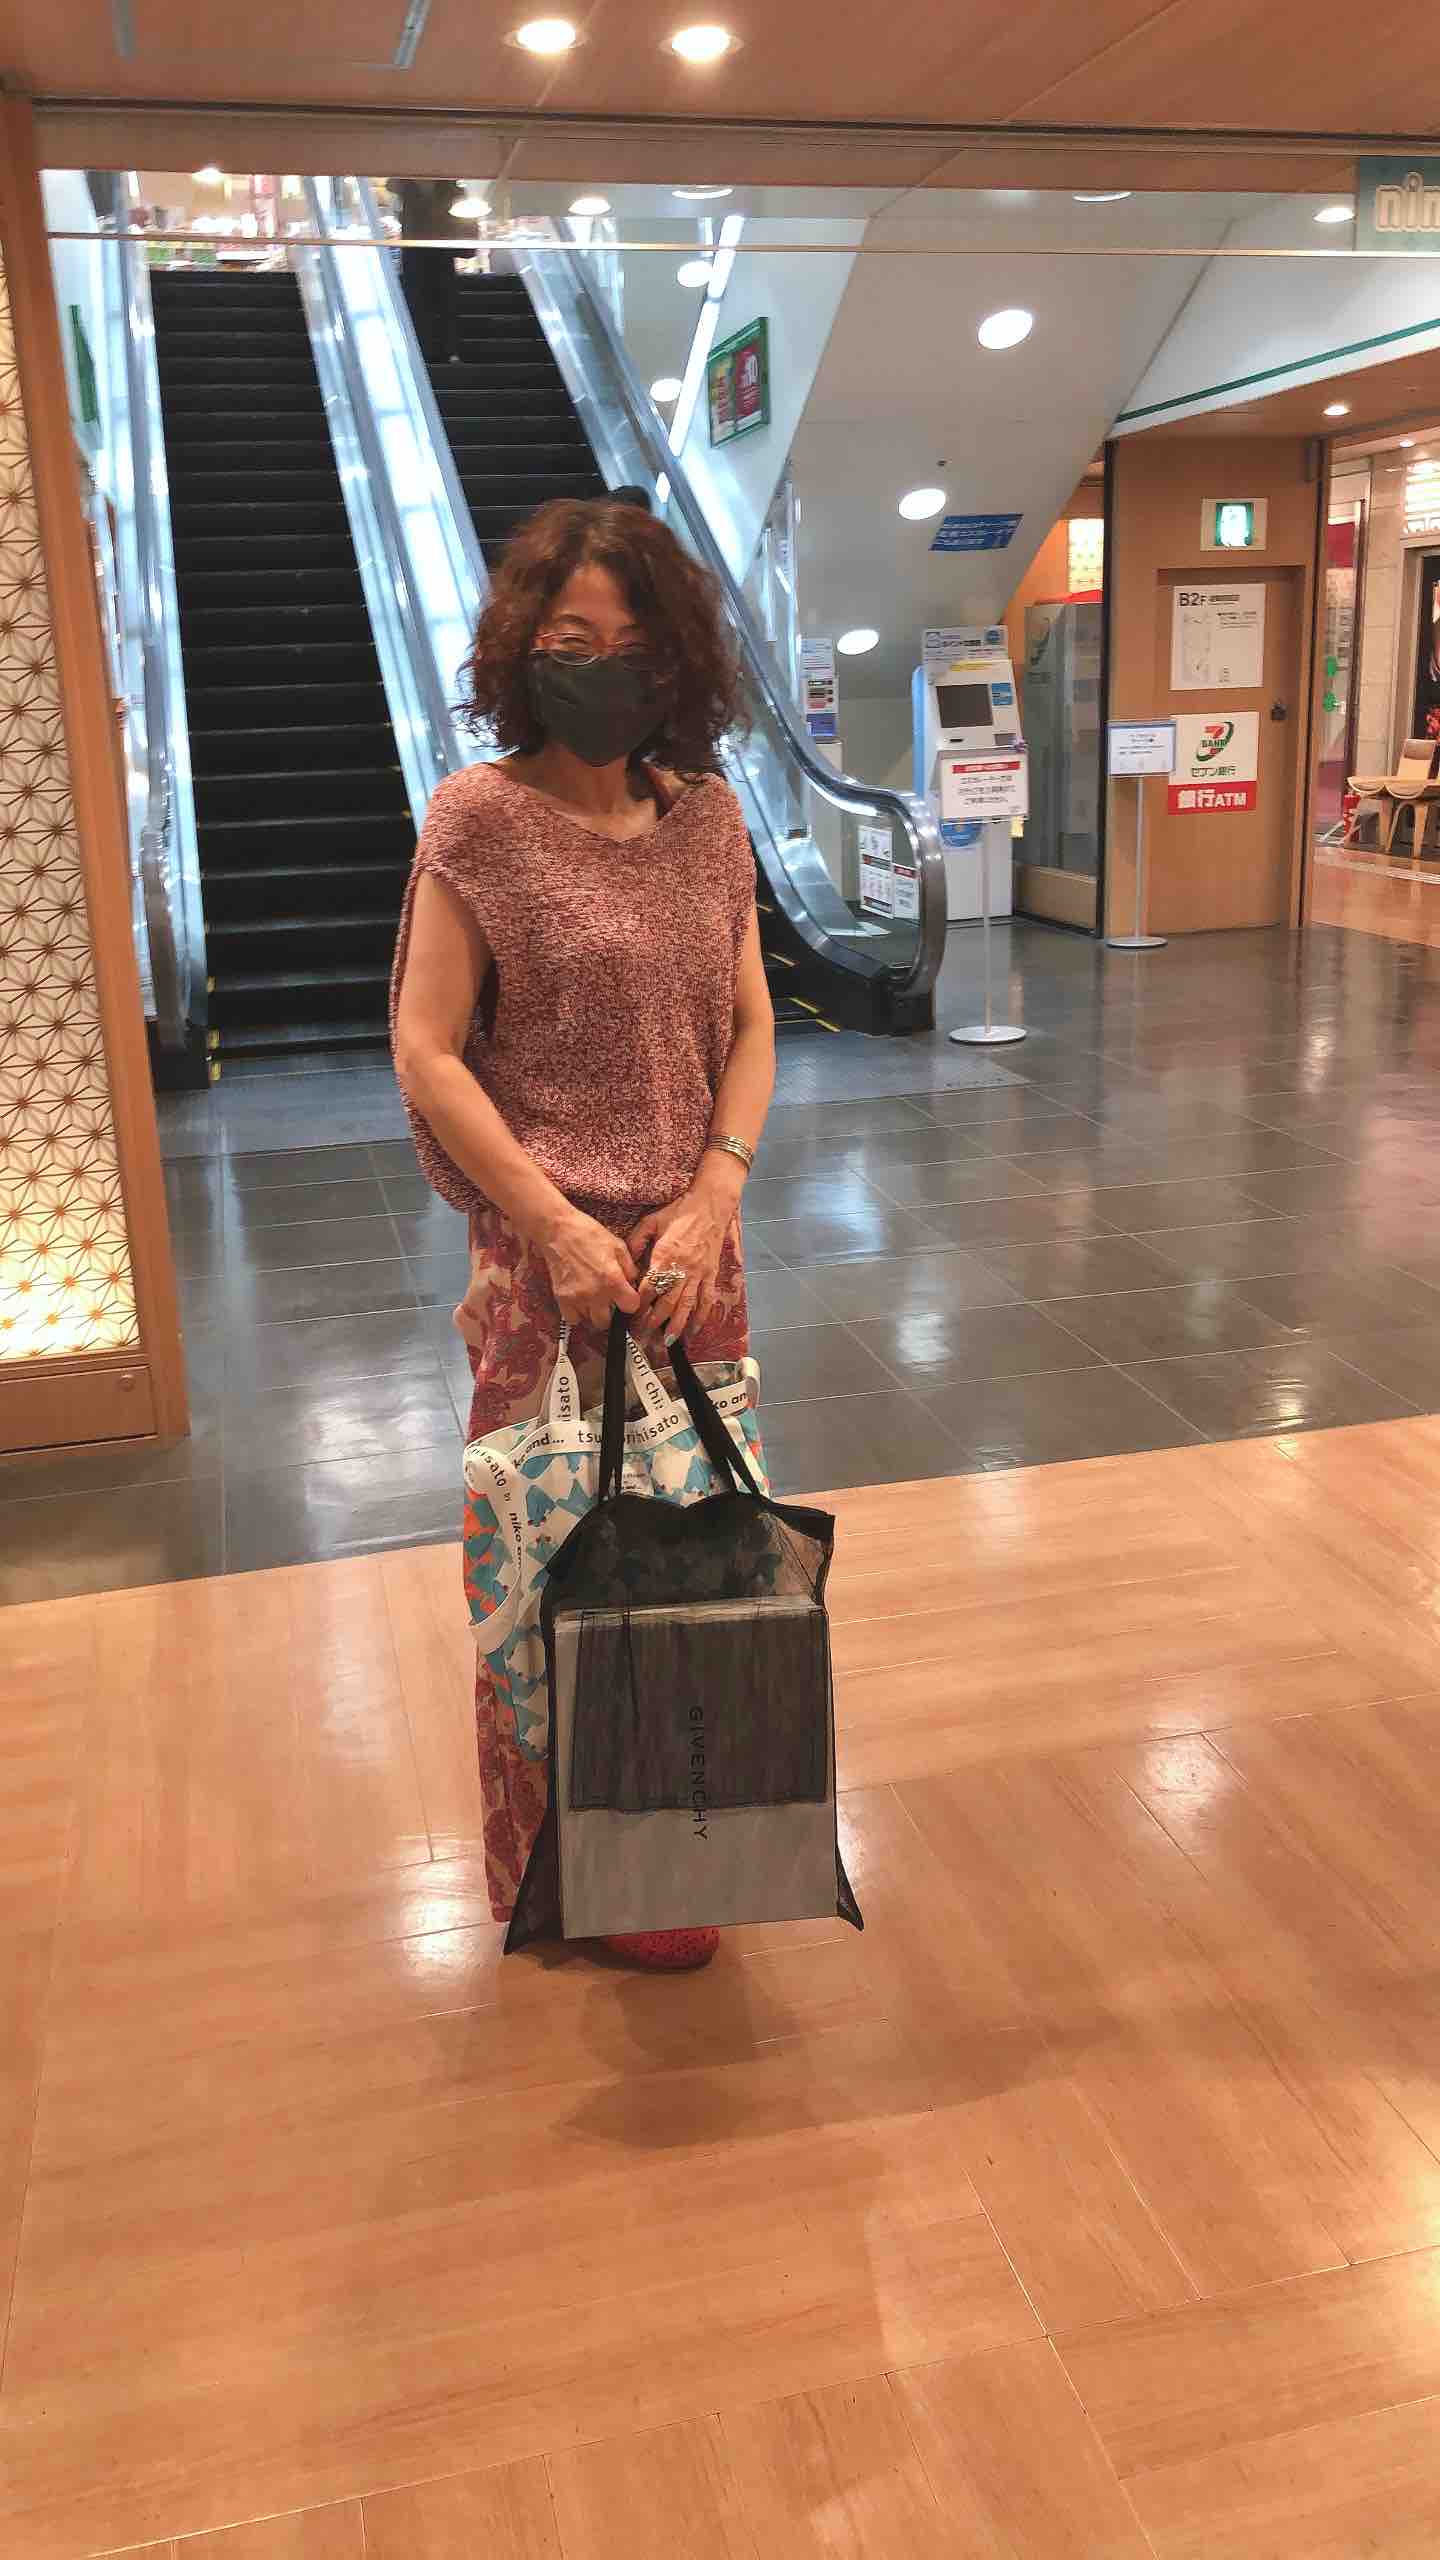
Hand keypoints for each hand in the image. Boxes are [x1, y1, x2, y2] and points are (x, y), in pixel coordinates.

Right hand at [539, 1210, 641, 1329]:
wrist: (558, 1230)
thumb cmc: (588, 1234)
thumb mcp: (617, 1246)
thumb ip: (629, 1268)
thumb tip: (633, 1283)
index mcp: (613, 1280)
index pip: (631, 1307)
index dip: (630, 1302)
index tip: (626, 1296)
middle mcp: (596, 1294)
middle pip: (607, 1322)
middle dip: (610, 1313)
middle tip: (608, 1300)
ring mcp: (577, 1298)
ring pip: (589, 1321)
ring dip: (593, 1313)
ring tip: (592, 1299)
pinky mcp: (561, 1298)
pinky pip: (572, 1318)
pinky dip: (576, 1313)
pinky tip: (579, 1301)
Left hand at [629, 1164, 742, 1344]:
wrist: (710, 1205)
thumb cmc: (679, 1211)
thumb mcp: (651, 1221)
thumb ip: (636, 1241)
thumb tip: (625, 1261)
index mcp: (664, 1256)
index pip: (649, 1288)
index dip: (639, 1305)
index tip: (629, 1317)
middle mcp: (682, 1269)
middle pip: (667, 1302)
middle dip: (654, 1321)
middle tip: (643, 1336)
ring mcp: (699, 1273)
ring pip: (687, 1306)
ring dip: (677, 1325)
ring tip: (668, 1342)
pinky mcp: (711, 1274)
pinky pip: (707, 1300)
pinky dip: (701, 1317)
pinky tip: (694, 1330)